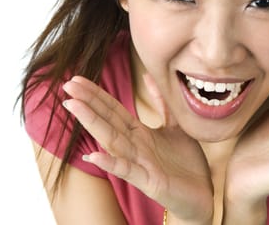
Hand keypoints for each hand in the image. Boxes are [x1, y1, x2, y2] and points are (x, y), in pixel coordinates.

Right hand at [62, 75, 213, 222]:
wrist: (201, 194)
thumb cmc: (185, 162)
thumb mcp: (175, 125)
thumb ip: (161, 102)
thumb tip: (148, 75)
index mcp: (139, 133)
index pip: (113, 109)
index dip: (96, 94)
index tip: (77, 78)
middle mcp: (135, 146)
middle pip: (108, 121)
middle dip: (88, 103)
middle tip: (67, 86)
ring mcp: (139, 163)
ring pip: (112, 141)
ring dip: (92, 123)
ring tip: (74, 106)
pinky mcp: (149, 181)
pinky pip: (128, 171)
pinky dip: (111, 164)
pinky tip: (94, 156)